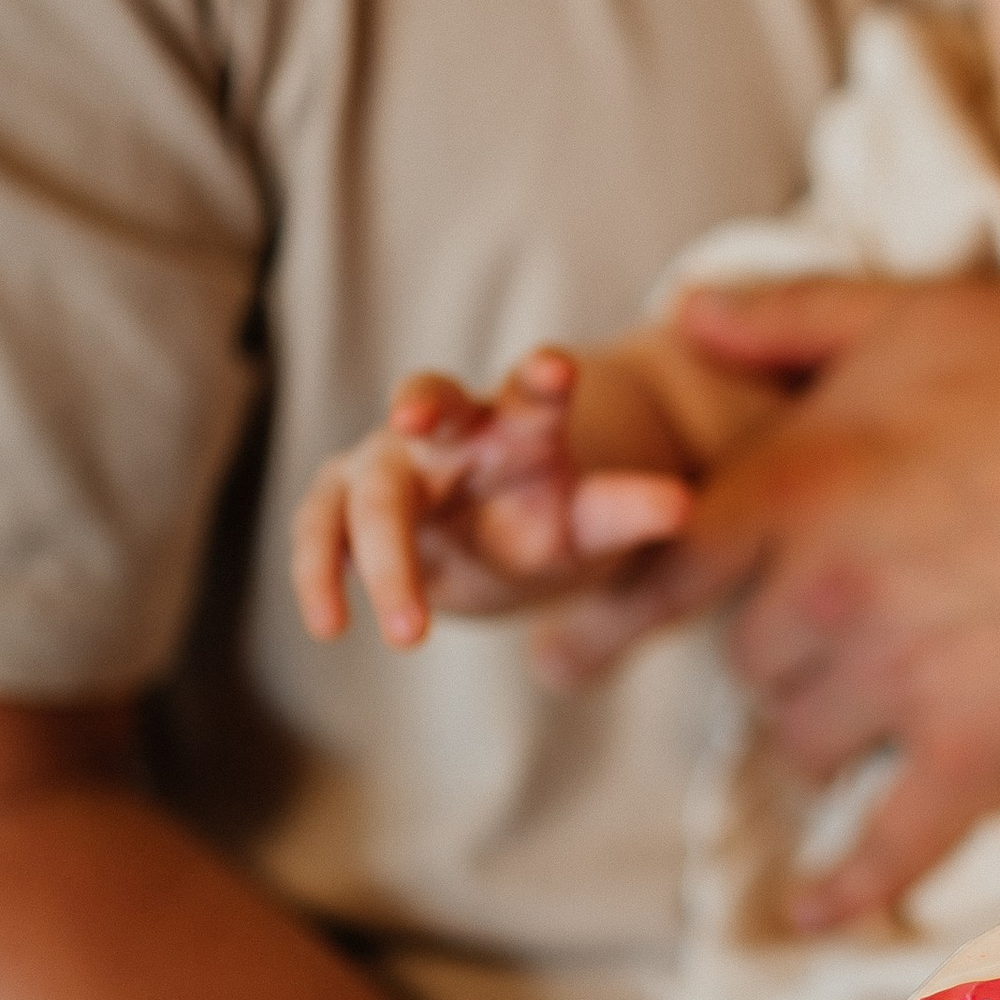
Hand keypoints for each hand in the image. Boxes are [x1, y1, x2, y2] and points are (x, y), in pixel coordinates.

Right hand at [290, 348, 691, 651]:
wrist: (484, 552)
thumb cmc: (538, 523)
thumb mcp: (587, 526)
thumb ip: (626, 512)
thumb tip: (680, 506)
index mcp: (517, 425)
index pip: (531, 391)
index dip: (541, 379)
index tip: (557, 369)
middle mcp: (445, 430)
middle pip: (428, 404)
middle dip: (420, 405)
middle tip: (414, 414)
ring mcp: (383, 461)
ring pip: (364, 485)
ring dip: (376, 550)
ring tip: (407, 630)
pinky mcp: (339, 502)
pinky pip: (319, 531)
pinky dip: (318, 575)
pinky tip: (329, 626)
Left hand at [537, 273, 999, 922]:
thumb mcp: (916, 317)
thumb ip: (787, 319)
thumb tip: (684, 314)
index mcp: (793, 490)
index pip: (650, 572)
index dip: (597, 618)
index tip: (557, 661)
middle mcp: (824, 596)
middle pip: (745, 659)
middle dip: (772, 646)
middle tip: (829, 624)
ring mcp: (896, 684)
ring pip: (800, 738)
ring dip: (819, 724)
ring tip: (871, 695)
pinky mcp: (973, 753)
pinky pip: (884, 843)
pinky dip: (843, 882)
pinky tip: (813, 904)